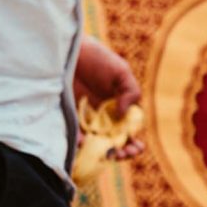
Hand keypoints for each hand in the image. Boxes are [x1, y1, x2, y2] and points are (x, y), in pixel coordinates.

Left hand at [74, 35, 146, 160]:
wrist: (68, 52)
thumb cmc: (97, 59)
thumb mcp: (121, 72)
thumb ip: (131, 91)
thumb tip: (125, 114)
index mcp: (119, 108)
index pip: (129, 131)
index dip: (134, 142)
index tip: (137, 147)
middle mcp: (104, 117)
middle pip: (114, 142)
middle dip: (122, 152)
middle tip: (123, 153)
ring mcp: (86, 119)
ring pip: (96, 143)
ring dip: (103, 153)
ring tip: (109, 154)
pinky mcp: (69, 119)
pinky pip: (75, 135)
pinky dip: (80, 142)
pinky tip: (85, 143)